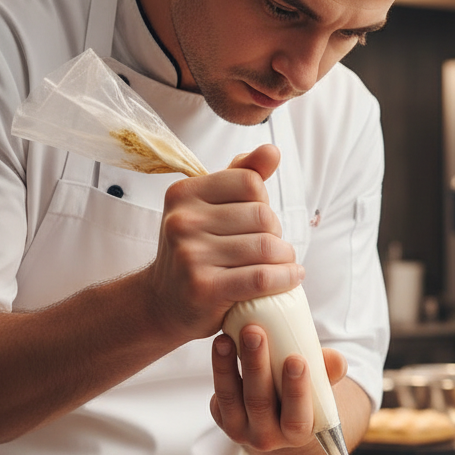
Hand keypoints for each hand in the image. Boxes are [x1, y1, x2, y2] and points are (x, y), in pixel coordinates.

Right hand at [142, 144, 304, 343]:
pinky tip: (292, 277)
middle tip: (270, 249)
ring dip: (285, 258)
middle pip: (263, 216)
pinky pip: (262, 277)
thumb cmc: (195, 251)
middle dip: (276, 233)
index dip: (264, 201)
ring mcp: (191, 254)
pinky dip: (286, 278)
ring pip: (267, 247)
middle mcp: (183, 220)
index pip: (250, 182)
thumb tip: (272, 150)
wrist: (162, 303)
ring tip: (282, 264)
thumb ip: (240, 176)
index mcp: (184, 193)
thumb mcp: (209, 208)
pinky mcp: (204, 288)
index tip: (258, 222)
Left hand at [209, 328, 348, 452]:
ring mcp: (241, 430)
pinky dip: (218, 368)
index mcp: (298, 433)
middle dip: (257, 366)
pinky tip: (221, 343)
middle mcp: (268, 437)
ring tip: (228, 336)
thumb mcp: (320, 387)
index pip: (297, 418)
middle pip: (259, 403)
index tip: (296, 359)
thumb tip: (335, 359)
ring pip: (232, 398)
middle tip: (255, 333)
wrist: (279, 415)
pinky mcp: (223, 418)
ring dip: (228, 365)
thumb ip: (329, 372)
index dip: (296, 390)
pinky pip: (219, 394)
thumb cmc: (304, 394)